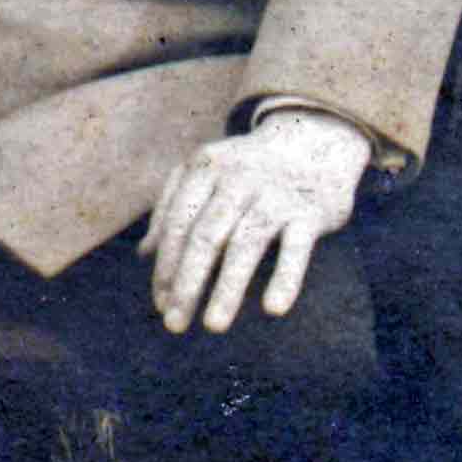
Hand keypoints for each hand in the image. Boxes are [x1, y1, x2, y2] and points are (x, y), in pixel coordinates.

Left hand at [141, 108, 369, 335]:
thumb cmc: (249, 165)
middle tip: (174, 323)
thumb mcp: (206, 171)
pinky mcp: (310, 212)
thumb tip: (144, 253)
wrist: (316, 136)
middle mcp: (238, 179)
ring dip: (228, 288)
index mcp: (206, 168)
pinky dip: (286, 278)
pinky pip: (296, 249)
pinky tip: (273, 308)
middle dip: (187, 282)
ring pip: (246, 244)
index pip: (179, 224)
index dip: (166, 265)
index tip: (160, 303)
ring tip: (213, 325)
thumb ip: (171, 206)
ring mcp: (276, 195)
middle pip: (206, 236)